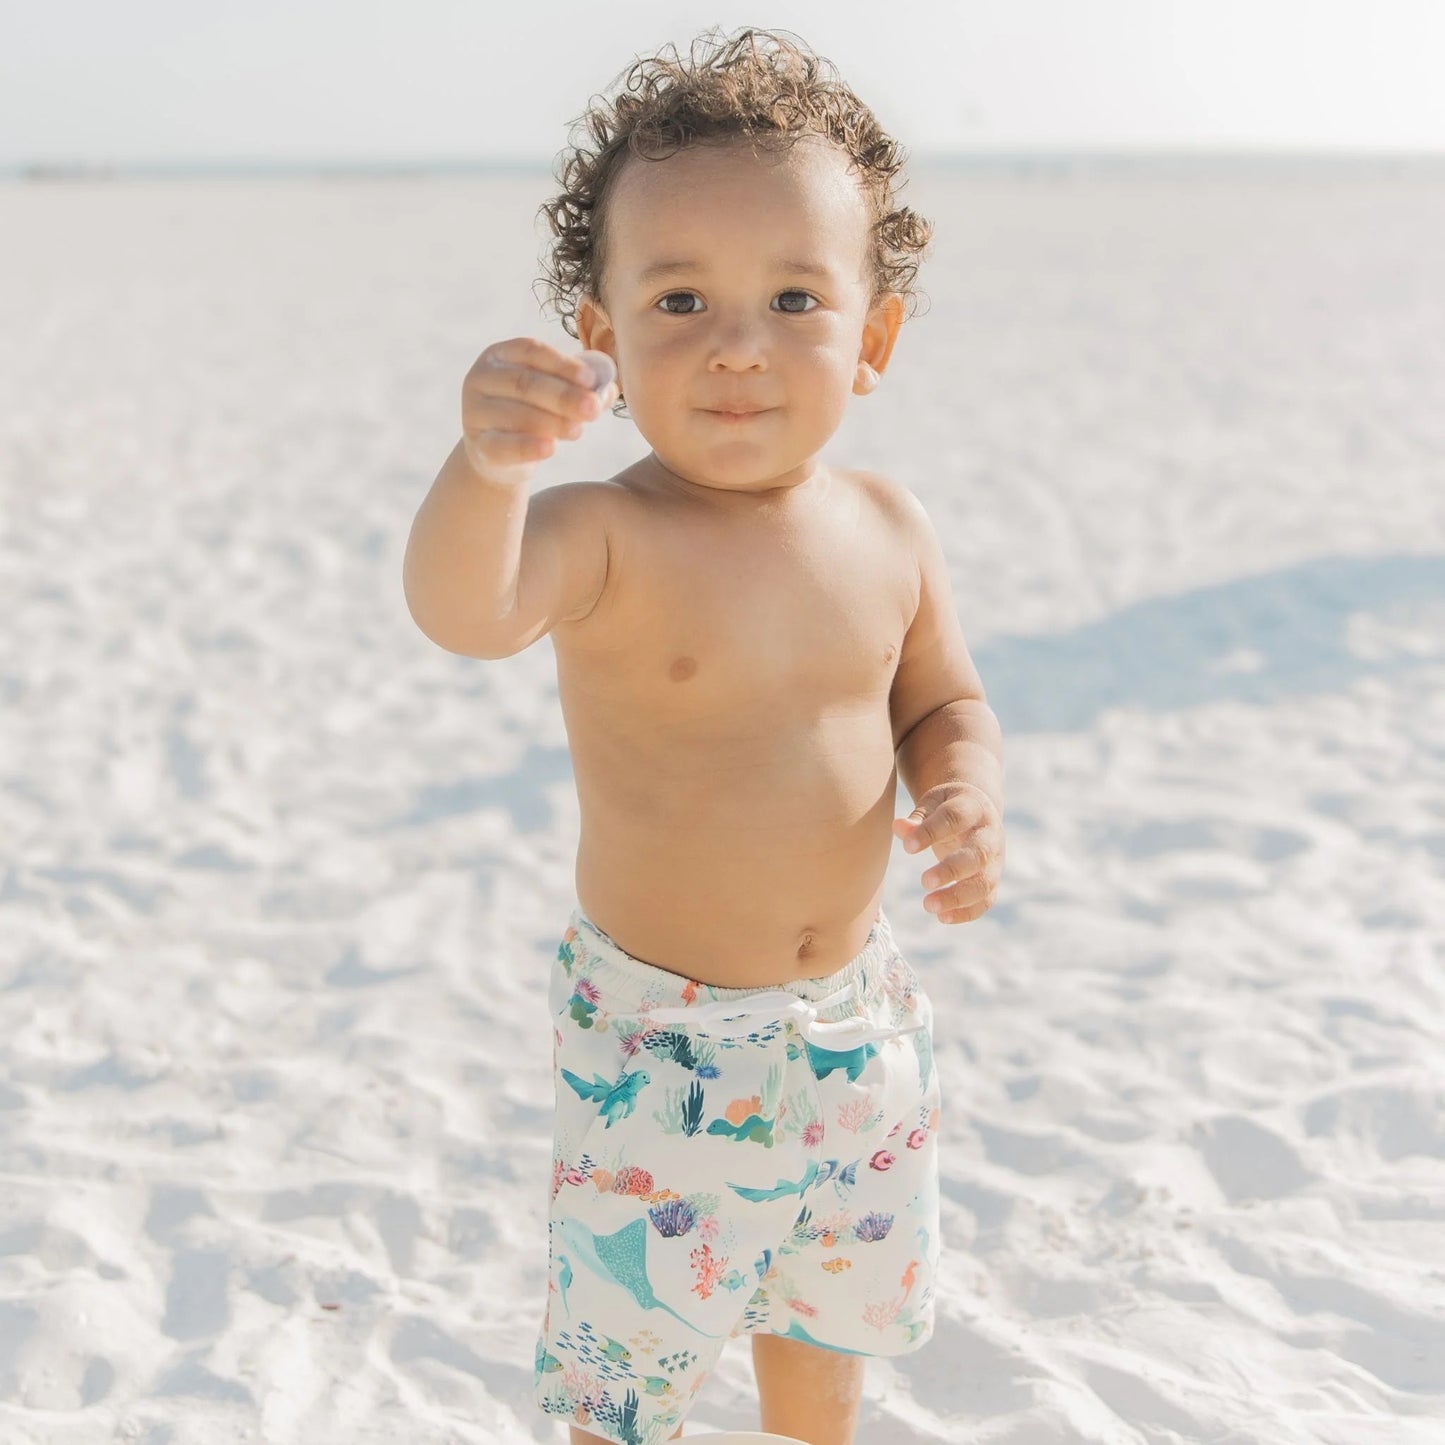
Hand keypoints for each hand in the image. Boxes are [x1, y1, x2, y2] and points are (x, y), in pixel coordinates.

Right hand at [460, 337, 618, 484]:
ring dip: (552, 422)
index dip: (562, 364)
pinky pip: (503, 445)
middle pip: (524, 383)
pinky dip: (527, 447)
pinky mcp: (477, 446)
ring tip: (578, 431)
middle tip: (593, 409)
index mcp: (500, 355)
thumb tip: (609, 387)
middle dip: (563, 396)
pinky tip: (550, 448)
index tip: (591, 379)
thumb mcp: (554, 395)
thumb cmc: (534, 413)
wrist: (500, 456)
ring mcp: (474, 413)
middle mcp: (481, 378)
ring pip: (516, 415)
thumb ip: (583, 388)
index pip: (530, 351)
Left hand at [892, 784, 1003, 923]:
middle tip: (924, 882)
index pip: (954, 819)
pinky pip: (986, 900)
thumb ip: (917, 818)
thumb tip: (898, 827)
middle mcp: (990, 835)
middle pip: (978, 854)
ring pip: (984, 882)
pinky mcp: (993, 879)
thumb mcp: (932, 804)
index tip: (907, 848)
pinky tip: (942, 918)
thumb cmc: (947, 807)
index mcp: (974, 808)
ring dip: (958, 897)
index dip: (931, 832)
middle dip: (952, 870)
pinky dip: (966, 912)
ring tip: (928, 906)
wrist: (977, 812)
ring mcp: (995, 860)